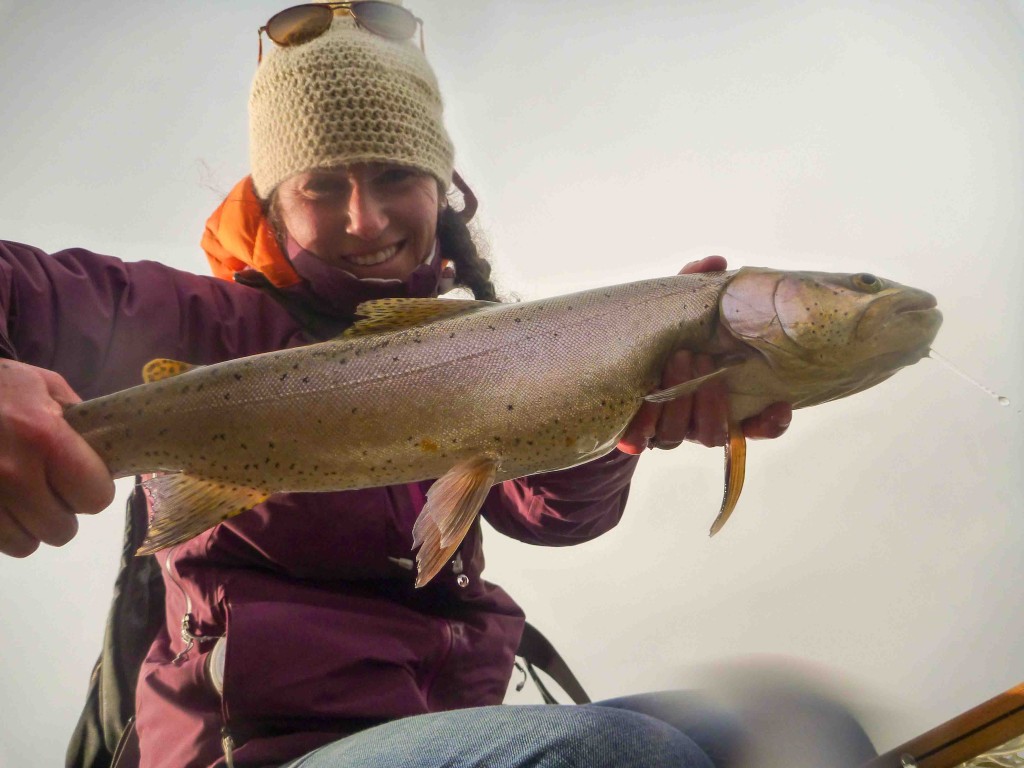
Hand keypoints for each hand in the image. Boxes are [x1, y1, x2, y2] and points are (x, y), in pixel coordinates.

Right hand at [0, 360, 113, 556]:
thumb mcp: (41, 384)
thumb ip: (77, 417)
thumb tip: (103, 448)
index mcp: (43, 437)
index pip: (94, 497)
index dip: (92, 489)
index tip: (83, 478)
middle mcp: (12, 473)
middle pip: (61, 529)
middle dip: (61, 510)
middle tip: (49, 486)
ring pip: (24, 544)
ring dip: (28, 526)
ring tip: (20, 495)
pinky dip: (1, 528)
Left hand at [617, 256, 792, 453]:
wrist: (603, 360)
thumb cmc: (657, 335)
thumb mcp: (677, 311)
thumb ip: (696, 288)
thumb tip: (717, 262)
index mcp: (717, 401)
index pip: (753, 426)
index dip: (769, 423)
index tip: (779, 405)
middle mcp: (694, 422)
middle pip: (713, 431)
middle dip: (711, 398)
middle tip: (702, 357)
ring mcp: (663, 430)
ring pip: (679, 434)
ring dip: (682, 400)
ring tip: (678, 358)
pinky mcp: (632, 435)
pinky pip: (640, 441)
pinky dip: (644, 423)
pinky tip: (648, 395)